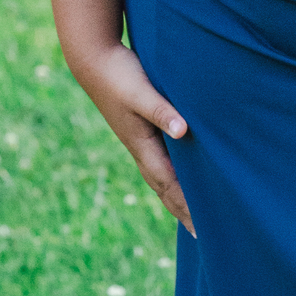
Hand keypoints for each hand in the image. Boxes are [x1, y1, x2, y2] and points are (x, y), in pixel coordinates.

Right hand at [69, 42, 195, 236]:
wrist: (93, 60)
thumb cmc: (120, 75)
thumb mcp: (142, 92)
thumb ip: (162, 110)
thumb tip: (181, 131)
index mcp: (142, 145)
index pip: (169, 184)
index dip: (186, 205)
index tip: (202, 226)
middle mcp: (140, 149)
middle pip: (164, 189)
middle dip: (182, 211)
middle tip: (202, 234)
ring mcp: (139, 142)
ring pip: (161, 179)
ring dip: (176, 199)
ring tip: (192, 218)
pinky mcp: (140, 133)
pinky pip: (160, 164)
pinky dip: (172, 179)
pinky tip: (181, 181)